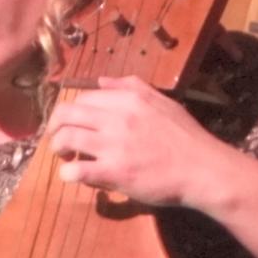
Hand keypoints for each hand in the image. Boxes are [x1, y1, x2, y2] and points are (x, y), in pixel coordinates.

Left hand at [43, 78, 238, 211]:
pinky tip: (74, 176)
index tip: (75, 123)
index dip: (73, 110)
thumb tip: (102, 80)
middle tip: (59, 139)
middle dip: (54, 127)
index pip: (83, 97)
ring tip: (65, 157)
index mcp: (128, 99)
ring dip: (58, 149)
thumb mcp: (162, 102)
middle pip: (66, 114)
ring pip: (66, 139)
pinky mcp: (114, 173)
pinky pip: (76, 171)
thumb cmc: (186, 137)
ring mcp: (114, 146)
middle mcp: (117, 118)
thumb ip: (131, 87)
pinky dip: (68, 174)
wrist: (203, 169)